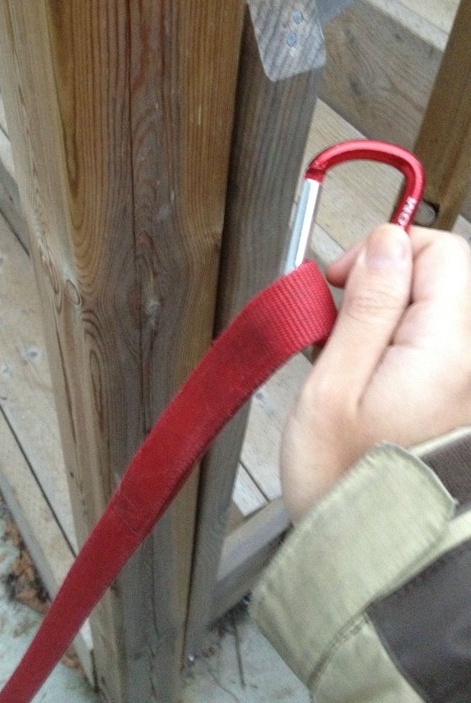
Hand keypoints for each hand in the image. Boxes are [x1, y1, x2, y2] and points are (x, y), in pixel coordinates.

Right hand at [281, 224, 470, 521]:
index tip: (343, 279)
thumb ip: (368, 309)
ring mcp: (467, 382)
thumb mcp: (335, 386)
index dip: (387, 250)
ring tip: (345, 355)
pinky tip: (363, 373)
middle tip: (339, 320)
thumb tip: (387, 244)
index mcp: (448, 354)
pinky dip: (395, 343)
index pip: (444, 251)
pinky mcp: (455, 397)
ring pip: (435, 308)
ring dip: (386, 315)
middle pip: (445, 277)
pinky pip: (433, 343)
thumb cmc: (342, 481)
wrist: (366, 548)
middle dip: (386, 284)